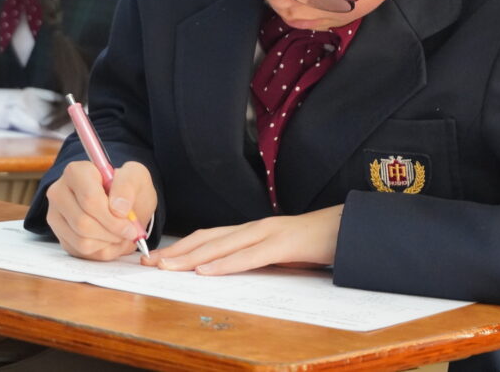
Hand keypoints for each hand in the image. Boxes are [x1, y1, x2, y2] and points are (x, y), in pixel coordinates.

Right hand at [46, 160, 155, 260]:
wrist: (120, 201)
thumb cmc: (126, 187)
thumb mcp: (136, 176)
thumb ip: (128, 187)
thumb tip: (118, 208)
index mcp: (76, 172)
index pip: (89, 200)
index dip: (112, 218)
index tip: (131, 225)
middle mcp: (59, 193)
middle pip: (83, 223)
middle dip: (112, 232)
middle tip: (129, 232)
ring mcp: (56, 216)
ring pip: (81, 241)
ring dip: (108, 243)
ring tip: (120, 234)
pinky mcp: (60, 235)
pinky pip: (81, 252)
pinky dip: (102, 250)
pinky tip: (111, 239)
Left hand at [143, 205, 343, 274]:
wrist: (349, 230)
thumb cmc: (314, 245)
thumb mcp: (279, 253)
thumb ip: (256, 258)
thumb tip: (230, 272)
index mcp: (252, 230)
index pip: (209, 237)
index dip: (182, 247)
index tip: (157, 259)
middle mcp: (255, 227)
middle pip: (208, 238)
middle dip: (177, 252)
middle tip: (150, 264)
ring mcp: (269, 233)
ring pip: (222, 244)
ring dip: (192, 257)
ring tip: (169, 267)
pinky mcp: (284, 244)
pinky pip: (250, 255)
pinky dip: (226, 263)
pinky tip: (208, 270)